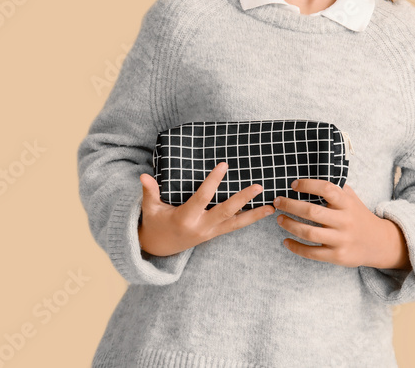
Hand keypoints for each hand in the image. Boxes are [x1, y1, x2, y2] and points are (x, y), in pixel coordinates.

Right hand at [138, 162, 276, 256]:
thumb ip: (149, 191)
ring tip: (271, 206)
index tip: (224, 165)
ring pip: (235, 223)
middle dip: (243, 200)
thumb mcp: (150, 208)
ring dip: (254, 215)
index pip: (203, 197)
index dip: (213, 182)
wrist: (159, 248)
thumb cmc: (155, 223)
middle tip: (258, 186)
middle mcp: (201, 227)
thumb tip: (143, 175)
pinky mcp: (215, 234)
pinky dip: (249, 219)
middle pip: (226, 212)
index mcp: (185, 218)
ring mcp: (210, 233)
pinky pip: (234, 227)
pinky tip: (263, 212)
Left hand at [273, 179, 406, 268]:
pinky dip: (296, 247)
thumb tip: (309, 175)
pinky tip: (286, 241)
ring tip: (280, 219)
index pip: (326, 189)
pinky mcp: (337, 256)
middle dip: (290, 205)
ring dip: (290, 225)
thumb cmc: (358, 216)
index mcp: (347, 203)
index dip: (308, 185)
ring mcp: (341, 239)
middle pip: (312, 212)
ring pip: (309, 232)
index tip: (293, 184)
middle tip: (277, 201)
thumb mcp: (352, 199)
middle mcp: (345, 221)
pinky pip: (312, 253)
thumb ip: (335, 189)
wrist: (380, 243)